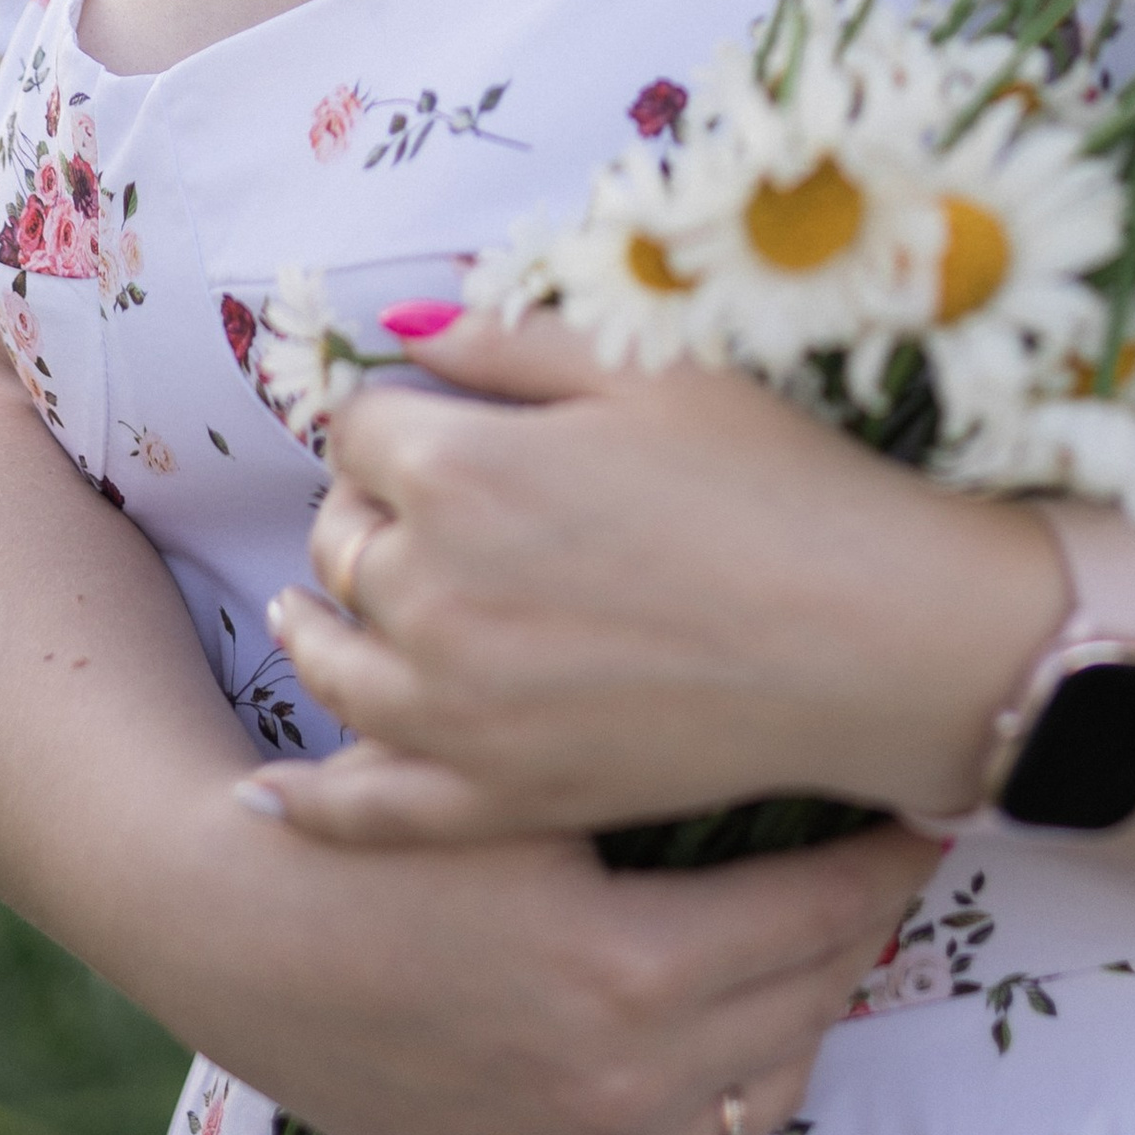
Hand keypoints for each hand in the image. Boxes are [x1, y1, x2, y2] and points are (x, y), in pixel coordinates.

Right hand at [197, 781, 937, 1134]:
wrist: (253, 938)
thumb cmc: (396, 832)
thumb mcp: (534, 781)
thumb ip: (667, 767)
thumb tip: (809, 727)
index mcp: (633, 974)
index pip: (824, 914)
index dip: (885, 856)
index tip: (923, 804)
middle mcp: (629, 1090)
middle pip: (812, 997)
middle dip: (861, 918)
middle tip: (886, 852)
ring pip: (771, 1084)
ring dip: (806, 1002)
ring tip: (819, 924)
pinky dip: (732, 1083)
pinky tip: (731, 1011)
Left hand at [258, 316, 1063, 841]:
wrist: (866, 636)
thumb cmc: (769, 481)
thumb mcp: (643, 369)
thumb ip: (508, 337)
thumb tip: (406, 326)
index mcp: (457, 471)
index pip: (361, 428)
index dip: (399, 415)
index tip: (439, 418)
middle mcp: (428, 592)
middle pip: (340, 537)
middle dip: (367, 507)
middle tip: (421, 502)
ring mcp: (454, 709)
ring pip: (331, 658)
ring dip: (318, 621)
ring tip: (317, 608)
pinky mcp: (497, 797)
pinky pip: (369, 808)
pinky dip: (311, 803)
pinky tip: (268, 799)